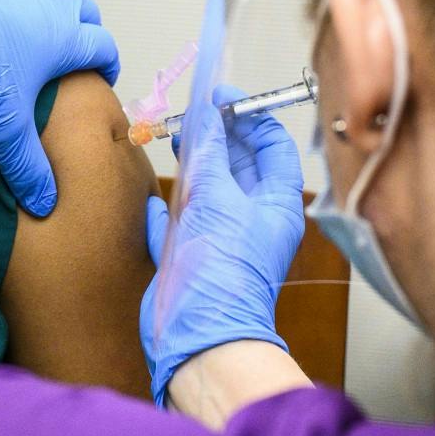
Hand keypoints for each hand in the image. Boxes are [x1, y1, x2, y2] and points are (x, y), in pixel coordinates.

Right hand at [140, 84, 306, 403]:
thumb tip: (207, 119)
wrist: (200, 337)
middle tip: (193, 115)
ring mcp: (223, 240)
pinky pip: (182, 225)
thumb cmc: (221, 273)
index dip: (249, 117)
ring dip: (193, 166)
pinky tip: (157, 199)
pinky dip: (170, 209)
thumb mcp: (215, 199)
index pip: (273, 146)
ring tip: (175, 141)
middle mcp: (254, 221)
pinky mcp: (193, 259)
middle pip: (240, 165)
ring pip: (210, 191)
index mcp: (277, 205)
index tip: (221, 98)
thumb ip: (208, 155)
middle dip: (217, 137)